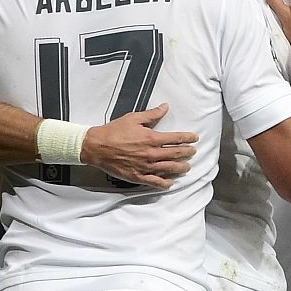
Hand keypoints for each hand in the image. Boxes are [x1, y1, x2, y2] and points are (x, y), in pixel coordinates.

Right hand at [82, 104, 198, 189]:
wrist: (96, 147)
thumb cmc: (113, 132)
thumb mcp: (133, 118)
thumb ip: (152, 114)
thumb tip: (165, 107)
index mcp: (151, 138)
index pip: (175, 139)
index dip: (187, 138)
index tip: (194, 138)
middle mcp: (151, 154)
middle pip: (175, 154)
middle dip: (187, 153)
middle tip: (193, 152)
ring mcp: (145, 166)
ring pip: (168, 169)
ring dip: (180, 168)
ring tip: (187, 167)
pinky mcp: (137, 176)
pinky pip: (154, 182)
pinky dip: (165, 183)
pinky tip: (170, 182)